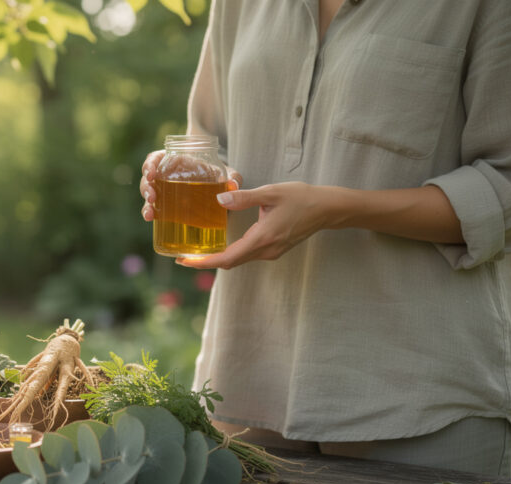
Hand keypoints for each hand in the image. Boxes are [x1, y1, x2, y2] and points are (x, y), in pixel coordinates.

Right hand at [139, 151, 242, 220]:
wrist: (220, 191)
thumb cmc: (219, 177)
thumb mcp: (227, 174)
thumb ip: (233, 177)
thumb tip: (232, 186)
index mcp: (176, 162)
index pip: (156, 159)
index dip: (149, 165)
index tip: (151, 173)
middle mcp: (166, 176)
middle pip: (148, 178)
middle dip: (146, 187)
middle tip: (152, 197)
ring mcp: (164, 192)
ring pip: (148, 195)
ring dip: (146, 204)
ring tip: (149, 214)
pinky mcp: (166, 207)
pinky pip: (154, 209)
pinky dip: (150, 213)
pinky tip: (151, 219)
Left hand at [176, 182, 337, 269]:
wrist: (327, 208)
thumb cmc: (301, 198)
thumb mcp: (271, 193)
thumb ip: (244, 197)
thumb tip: (219, 199)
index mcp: (263, 238)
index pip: (227, 258)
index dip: (204, 262)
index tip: (185, 261)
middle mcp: (266, 250)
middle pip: (230, 263)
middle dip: (205, 262)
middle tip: (183, 257)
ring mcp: (271, 252)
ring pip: (239, 260)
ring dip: (218, 258)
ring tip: (197, 252)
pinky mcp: (274, 249)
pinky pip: (247, 256)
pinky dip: (231, 254)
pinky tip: (221, 245)